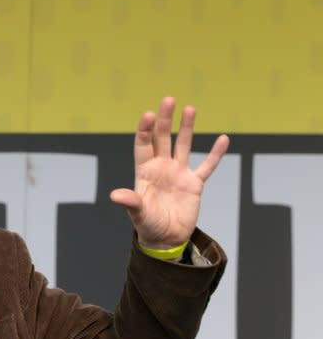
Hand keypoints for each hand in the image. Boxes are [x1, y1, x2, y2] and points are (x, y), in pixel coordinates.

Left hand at [109, 97, 228, 248]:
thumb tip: (115, 195)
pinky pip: (207, 166)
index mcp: (145, 171)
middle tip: (169, 99)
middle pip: (162, 138)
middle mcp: (161, 168)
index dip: (145, 130)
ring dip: (187, 128)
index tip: (149, 114)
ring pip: (183, 145)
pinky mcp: (194, 184)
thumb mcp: (138, 213)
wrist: (166, 239)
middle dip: (165, 120)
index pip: (144, 145)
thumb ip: (130, 202)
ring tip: (190, 108)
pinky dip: (216, 154)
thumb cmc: (148, 225)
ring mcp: (179, 174)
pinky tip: (223, 139)